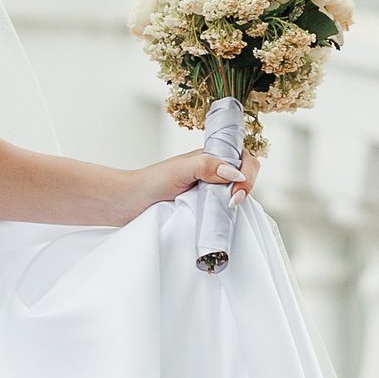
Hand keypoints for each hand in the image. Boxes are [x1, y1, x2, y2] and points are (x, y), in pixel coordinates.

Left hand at [130, 147, 261, 218]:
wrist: (130, 203)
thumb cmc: (152, 182)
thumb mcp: (181, 169)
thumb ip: (206, 166)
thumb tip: (234, 173)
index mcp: (212, 158)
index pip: (245, 159)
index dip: (248, 174)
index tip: (237, 191)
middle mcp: (215, 173)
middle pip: (246, 176)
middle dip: (246, 188)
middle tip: (233, 203)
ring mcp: (212, 191)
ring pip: (239, 195)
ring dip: (238, 203)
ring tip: (227, 210)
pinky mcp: (207, 209)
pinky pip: (227, 211)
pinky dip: (229, 215)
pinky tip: (224, 220)